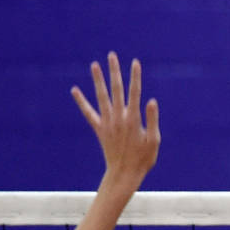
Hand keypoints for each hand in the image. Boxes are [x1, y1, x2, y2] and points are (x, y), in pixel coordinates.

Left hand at [71, 52, 159, 183]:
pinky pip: (88, 113)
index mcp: (133, 119)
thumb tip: (151, 101)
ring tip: (94, 65)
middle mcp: (118, 118)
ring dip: (98, 80)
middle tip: (112, 56)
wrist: (124, 174)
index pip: (135, 93)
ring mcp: (107, 123)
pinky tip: (74, 90)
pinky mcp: (99, 129)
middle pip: (116, 90)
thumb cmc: (143, 159)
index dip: (135, 77)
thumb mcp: (154, 141)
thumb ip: (152, 120)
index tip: (135, 62)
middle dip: (115, 72)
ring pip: (101, 97)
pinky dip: (81, 101)